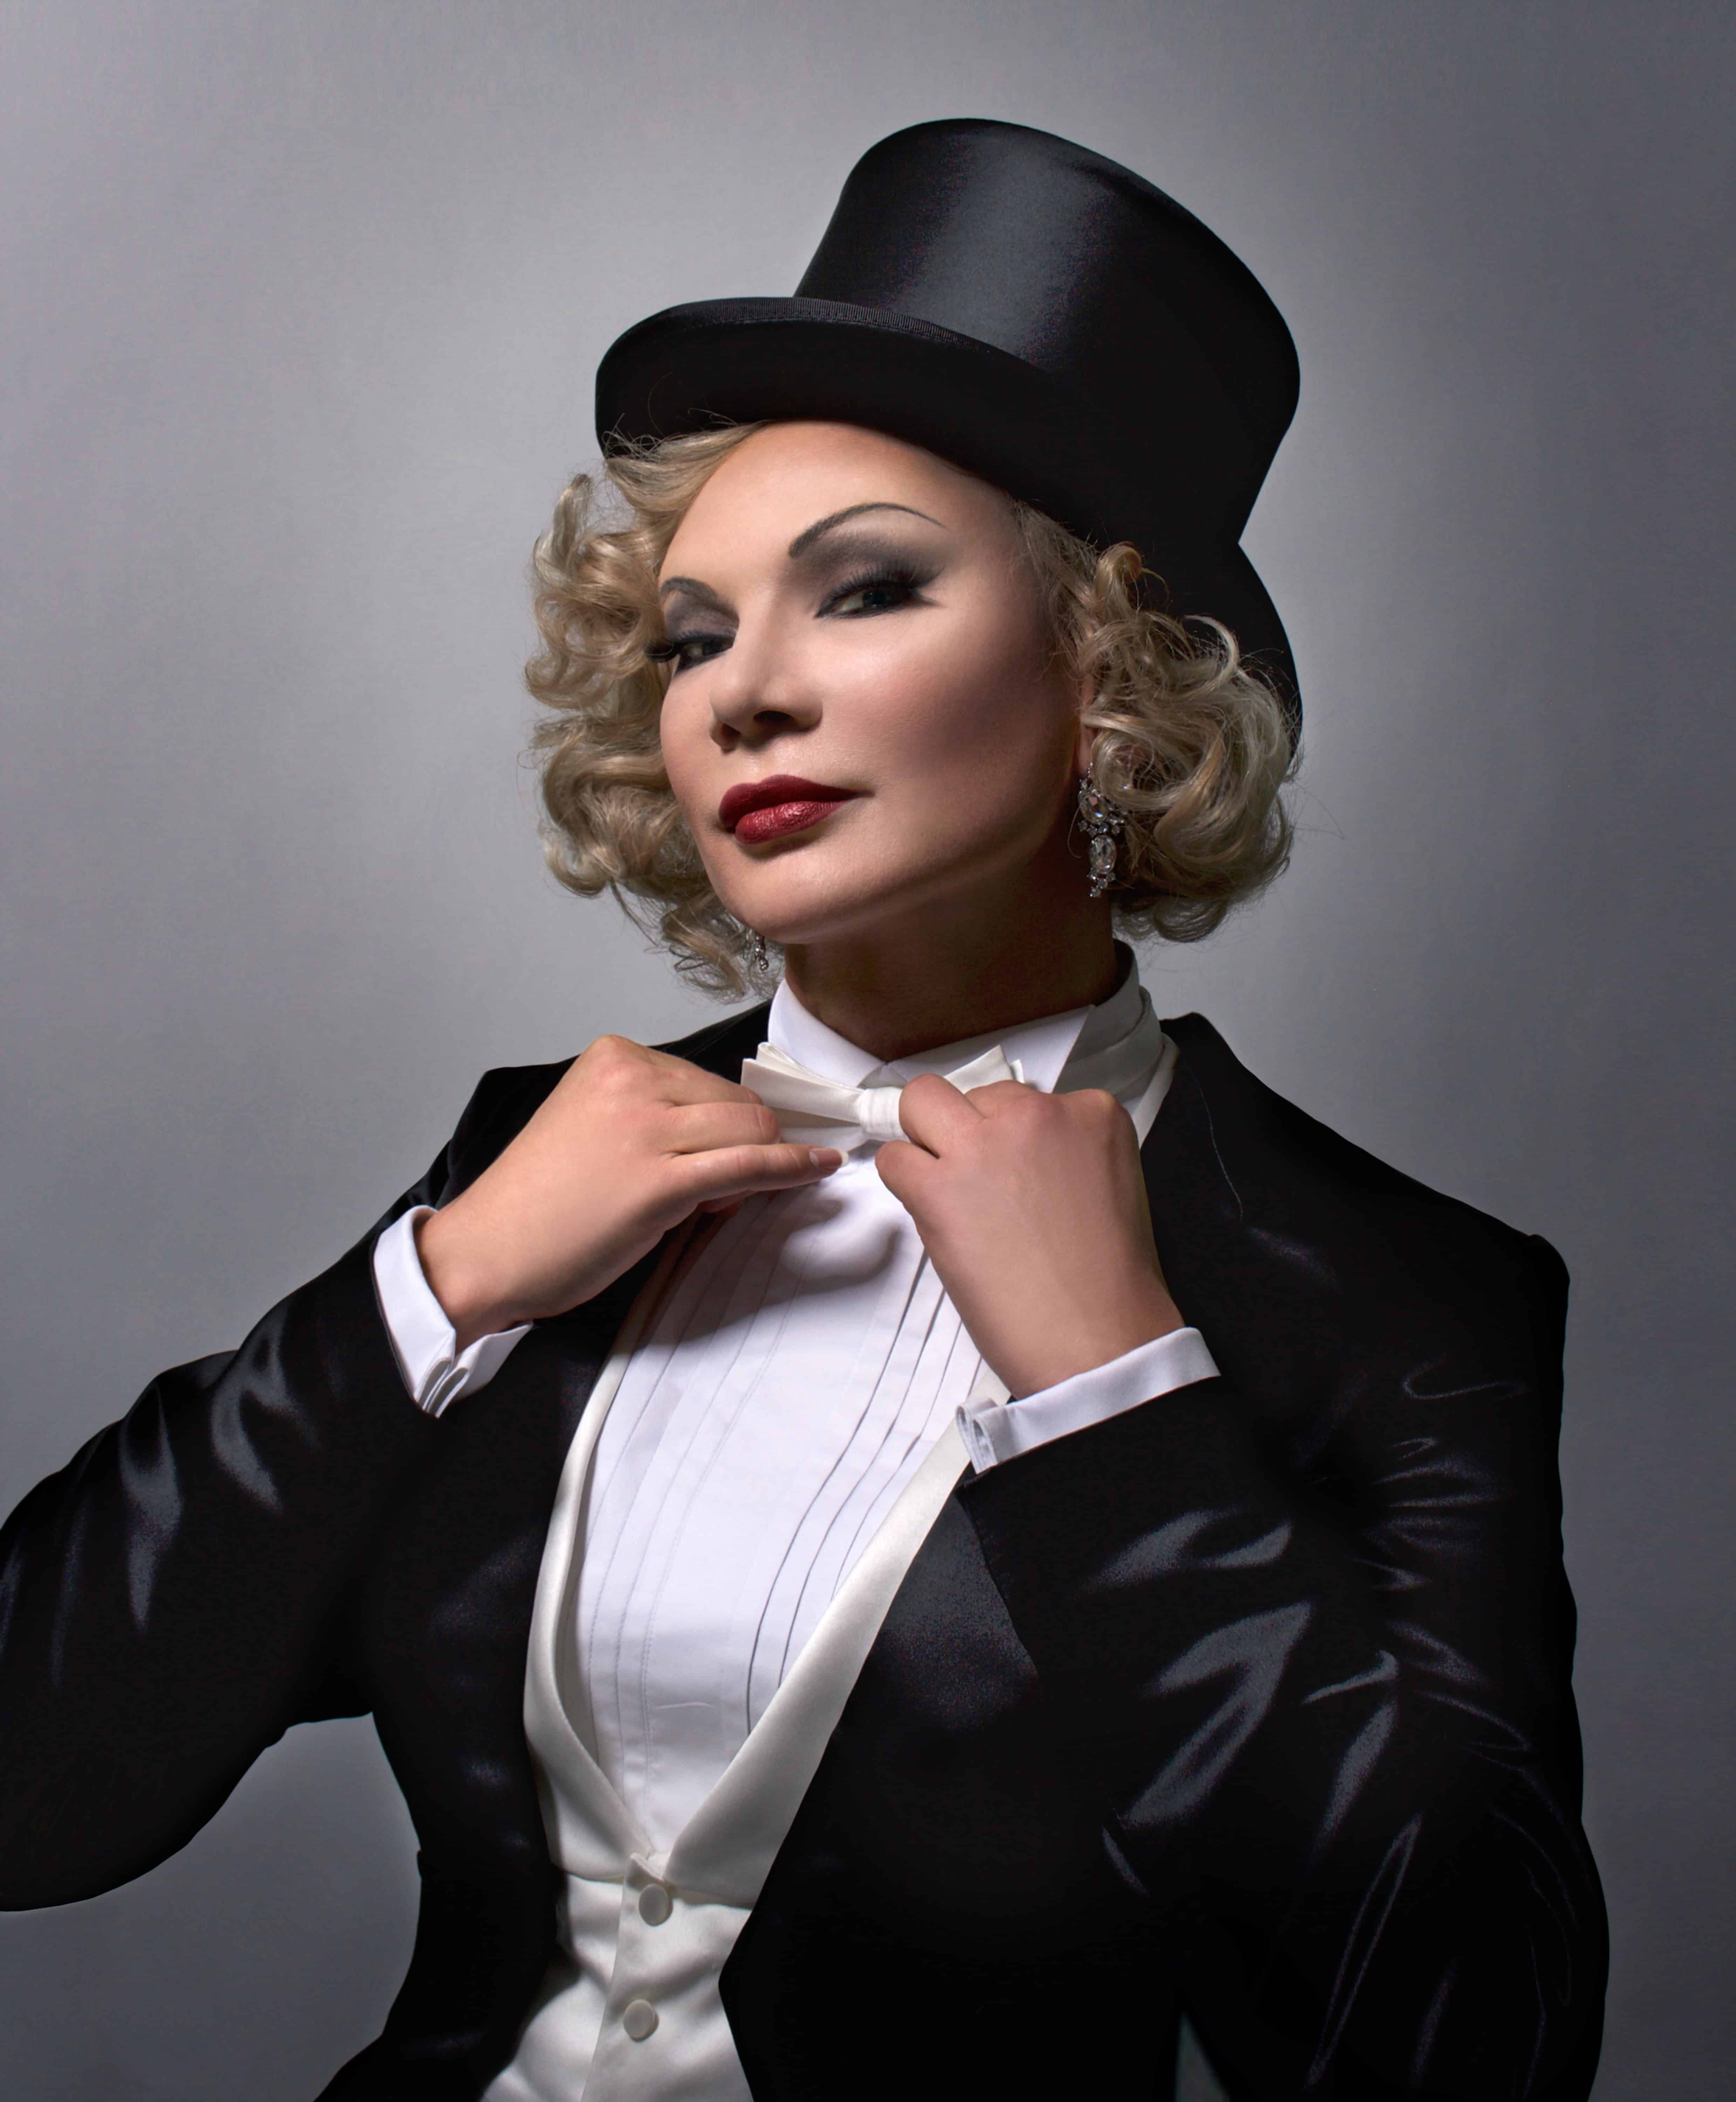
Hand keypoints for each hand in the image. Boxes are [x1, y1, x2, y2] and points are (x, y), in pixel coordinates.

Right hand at [417, 1036, 839, 1347]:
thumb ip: (657, 1118)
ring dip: (759, 1163)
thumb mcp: (594, 1128)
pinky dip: (792, 1167)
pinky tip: (820, 1168)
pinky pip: (749, 1165)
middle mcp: (632, 1081)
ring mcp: (647, 1129)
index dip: (719, 1123)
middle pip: (736, 1101)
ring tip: (714, 1199)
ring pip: (750, 1130)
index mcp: (613, 1058)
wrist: (487, 1252)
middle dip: (744, 1142)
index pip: (706, 1080)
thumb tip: (735, 1137)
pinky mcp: (661, 1182)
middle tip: (711, 1188)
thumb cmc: (537, 1202)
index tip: (703, 1155)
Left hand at [875, 1078, 1181, 1397]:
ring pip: (922, 1103)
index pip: (1024, 1098)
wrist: (1098, 1340)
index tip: (1015, 1173)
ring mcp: (985, 1145)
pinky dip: (901, 1182)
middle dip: (967, 1129)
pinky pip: (894, 1158)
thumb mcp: (1105, 1187)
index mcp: (1091, 1114)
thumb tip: (1008, 1157)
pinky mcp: (939, 1187)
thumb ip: (1060, 1154)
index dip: (1010, 1137)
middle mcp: (1038, 1116)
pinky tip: (930, 1214)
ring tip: (945, 1190)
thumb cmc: (1106, 1283)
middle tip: (974, 1180)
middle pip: (974, 1095)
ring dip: (926, 1141)